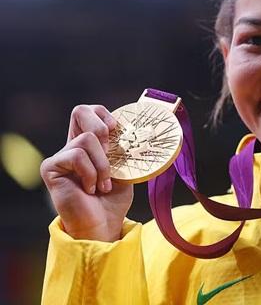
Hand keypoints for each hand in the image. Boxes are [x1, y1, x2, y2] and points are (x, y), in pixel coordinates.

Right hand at [41, 105, 133, 241]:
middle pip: (80, 110)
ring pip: (87, 139)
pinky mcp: (51, 167)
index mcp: (89, 143)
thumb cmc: (113, 199)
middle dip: (102, 128)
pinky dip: (91, 173)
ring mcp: (61, 156)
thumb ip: (123, 149)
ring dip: (103, 164)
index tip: (118, 132)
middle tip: (110, 151)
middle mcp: (73, 145)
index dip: (105, 115)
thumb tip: (133, 130)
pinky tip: (90, 189)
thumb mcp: (125, 169)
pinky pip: (77, 155)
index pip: (91, 111)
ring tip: (103, 184)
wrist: (103, 225)